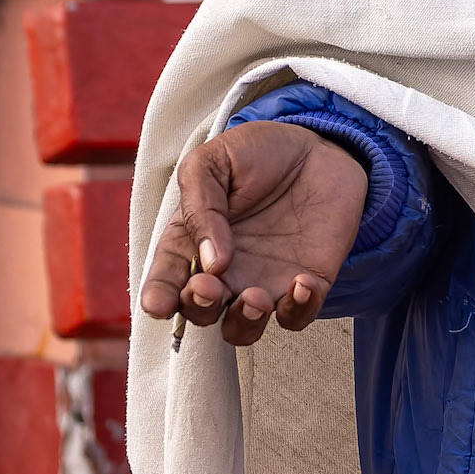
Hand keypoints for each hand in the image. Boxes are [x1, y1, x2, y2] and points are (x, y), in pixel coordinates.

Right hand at [140, 119, 368, 344]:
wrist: (317, 145)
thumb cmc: (258, 153)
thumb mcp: (214, 161)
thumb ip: (200, 204)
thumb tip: (209, 260)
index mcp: (192, 242)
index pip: (165, 281)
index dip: (158, 298)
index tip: (159, 305)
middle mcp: (224, 271)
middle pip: (200, 312)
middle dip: (199, 308)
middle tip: (210, 286)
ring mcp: (263, 280)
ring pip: (243, 328)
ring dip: (245, 322)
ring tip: (255, 297)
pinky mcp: (306, 283)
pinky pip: (297, 316)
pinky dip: (298, 309)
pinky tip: (302, 282)